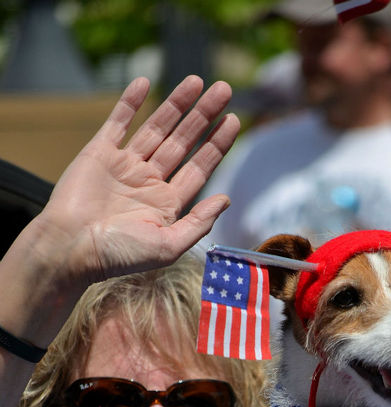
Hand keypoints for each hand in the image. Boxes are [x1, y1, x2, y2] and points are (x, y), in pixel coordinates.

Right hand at [40, 75, 239, 289]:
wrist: (70, 248)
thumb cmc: (119, 254)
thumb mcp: (168, 246)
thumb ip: (199, 223)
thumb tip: (226, 199)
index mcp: (166, 205)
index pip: (198, 168)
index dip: (216, 145)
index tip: (233, 120)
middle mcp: (148, 182)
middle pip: (183, 142)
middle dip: (203, 117)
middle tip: (224, 90)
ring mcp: (124, 166)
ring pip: (156, 128)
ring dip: (176, 104)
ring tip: (197, 81)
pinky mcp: (99, 154)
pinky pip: (118, 122)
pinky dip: (130, 102)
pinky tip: (146, 82)